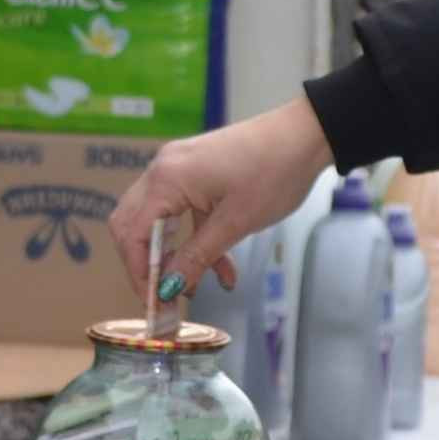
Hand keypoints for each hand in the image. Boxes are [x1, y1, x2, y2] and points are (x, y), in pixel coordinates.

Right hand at [109, 96, 335, 303]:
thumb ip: (197, 256)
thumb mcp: (235, 223)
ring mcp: (177, 168)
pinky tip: (222, 268)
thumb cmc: (274, 172)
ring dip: (175, 255)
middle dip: (147, 265)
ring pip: (159, 221)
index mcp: (167, 179)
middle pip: (134, 225)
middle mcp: (163, 169)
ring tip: (195, 287)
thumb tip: (168, 288)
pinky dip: (195, 240)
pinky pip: (182, 212)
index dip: (139, 273)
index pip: (133, 234)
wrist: (305, 135)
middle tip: (163, 298)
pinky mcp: (194, 172)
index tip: (153, 304)